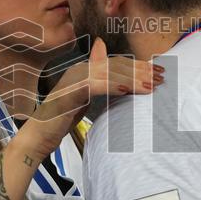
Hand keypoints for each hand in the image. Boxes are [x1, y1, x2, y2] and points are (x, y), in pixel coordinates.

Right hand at [18, 38, 163, 158]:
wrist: (39, 136)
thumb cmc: (62, 120)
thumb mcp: (87, 101)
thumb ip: (101, 87)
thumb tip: (119, 80)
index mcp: (85, 70)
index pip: (117, 63)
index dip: (139, 65)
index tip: (159, 71)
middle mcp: (79, 70)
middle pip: (116, 65)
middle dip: (141, 70)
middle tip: (162, 76)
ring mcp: (73, 80)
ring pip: (108, 73)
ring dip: (131, 78)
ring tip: (151, 85)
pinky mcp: (69, 93)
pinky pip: (93, 85)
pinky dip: (110, 85)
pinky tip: (125, 89)